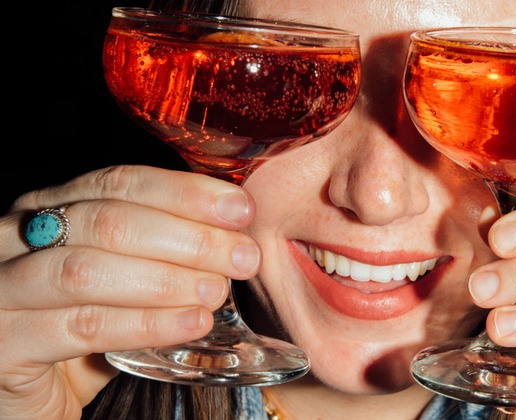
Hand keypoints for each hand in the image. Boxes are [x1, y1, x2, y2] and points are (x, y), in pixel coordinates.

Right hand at [0, 165, 260, 418]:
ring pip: (88, 269)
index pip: (119, 183)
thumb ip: (159, 252)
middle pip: (108, 221)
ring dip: (167, 278)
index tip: (239, 209)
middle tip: (242, 257)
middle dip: (188, 237)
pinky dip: (145, 322)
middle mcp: (13, 239)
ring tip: (217, 291)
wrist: (28, 400)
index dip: (184, 194)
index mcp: (47, 209)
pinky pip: (82, 326)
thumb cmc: (79, 332)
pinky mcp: (2, 344)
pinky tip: (191, 324)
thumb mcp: (119, 281)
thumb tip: (234, 234)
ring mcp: (1, 290)